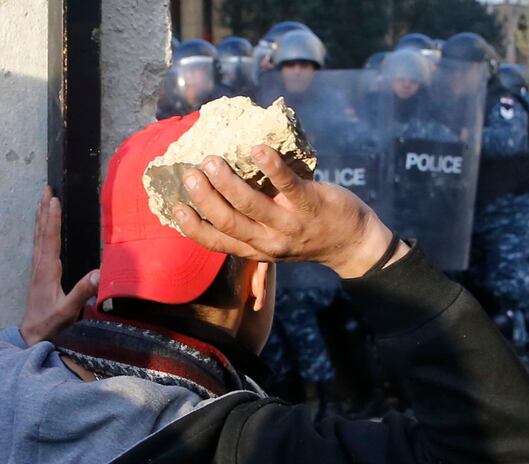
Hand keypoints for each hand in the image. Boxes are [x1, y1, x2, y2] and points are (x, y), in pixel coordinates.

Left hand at [19, 187, 99, 345]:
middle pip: (41, 231)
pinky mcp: (38, 273)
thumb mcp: (68, 310)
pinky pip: (39, 244)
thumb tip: (99, 272)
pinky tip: (44, 226)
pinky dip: (42, 229)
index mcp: (47, 270)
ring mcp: (37, 268)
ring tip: (44, 199)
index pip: (51, 239)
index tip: (55, 200)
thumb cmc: (51, 323)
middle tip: (46, 189)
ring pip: (38, 236)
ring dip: (41, 216)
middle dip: (44, 209)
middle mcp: (40, 265)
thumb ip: (82, 292)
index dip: (53, 219)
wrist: (31, 335)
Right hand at [173, 145, 407, 277]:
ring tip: (212, 160)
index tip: (174, 207)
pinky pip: (288, 185)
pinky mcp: (311, 204)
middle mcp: (269, 241)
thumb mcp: (274, 241)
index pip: (217, 242)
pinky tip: (257, 150)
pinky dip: (271, 167)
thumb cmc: (307, 234)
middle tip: (189, 174)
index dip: (193, 227)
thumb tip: (216, 192)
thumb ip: (248, 224)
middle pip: (229, 222)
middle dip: (205, 198)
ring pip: (252, 205)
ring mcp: (291, 224)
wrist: (353, 243)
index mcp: (255, 249)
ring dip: (229, 182)